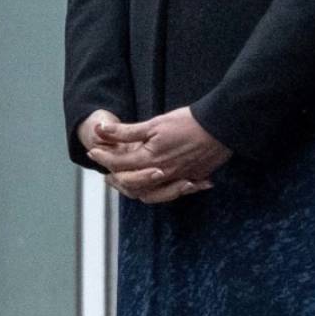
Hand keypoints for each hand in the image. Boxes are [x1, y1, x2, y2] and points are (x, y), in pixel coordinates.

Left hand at [86, 106, 229, 204]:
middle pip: (132, 184)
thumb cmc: (187, 122)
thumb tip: (100, 131)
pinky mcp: (194, 177)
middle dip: (116, 178)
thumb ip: (125, 132)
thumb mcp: (153, 124)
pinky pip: (173, 191)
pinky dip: (163, 191)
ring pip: (152, 193)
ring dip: (138, 188)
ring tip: (128, 181)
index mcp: (151, 160)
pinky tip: (159, 183)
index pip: (119, 164)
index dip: (103, 158)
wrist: (221, 126)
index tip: (93, 152)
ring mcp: (180, 178)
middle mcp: (163, 174)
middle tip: (106, 172)